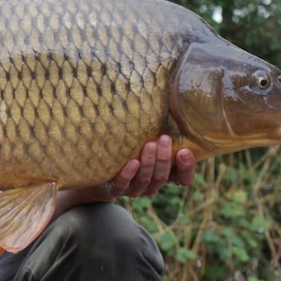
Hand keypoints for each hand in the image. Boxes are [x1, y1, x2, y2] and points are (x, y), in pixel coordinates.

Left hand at [54, 135, 194, 215]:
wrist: (93, 169)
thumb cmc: (124, 147)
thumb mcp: (141, 138)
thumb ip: (155, 126)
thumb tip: (164, 91)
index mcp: (161, 173)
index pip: (182, 177)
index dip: (187, 167)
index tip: (186, 151)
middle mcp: (149, 183)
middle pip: (163, 176)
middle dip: (164, 157)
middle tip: (163, 138)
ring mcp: (132, 188)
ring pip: (145, 180)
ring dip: (149, 163)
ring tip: (149, 144)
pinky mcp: (113, 189)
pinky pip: (122, 185)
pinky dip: (128, 174)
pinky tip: (131, 162)